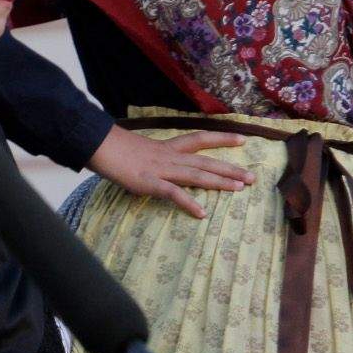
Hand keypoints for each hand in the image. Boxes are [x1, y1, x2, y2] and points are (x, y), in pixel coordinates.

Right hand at [88, 126, 253, 218]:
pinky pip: (173, 194)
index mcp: (168, 148)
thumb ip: (155, 158)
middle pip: (206, 161)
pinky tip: (201, 213)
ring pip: (196, 175)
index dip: (222, 139)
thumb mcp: (140, 151)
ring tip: (240, 189)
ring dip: (219, 182)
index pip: (200, 139)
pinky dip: (188, 203)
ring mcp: (161, 170)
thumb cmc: (116, 149)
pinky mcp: (149, 183)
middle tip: (253, 177)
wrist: (99, 146)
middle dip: (230, 169)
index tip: (243, 139)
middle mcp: (170, 157)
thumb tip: (161, 164)